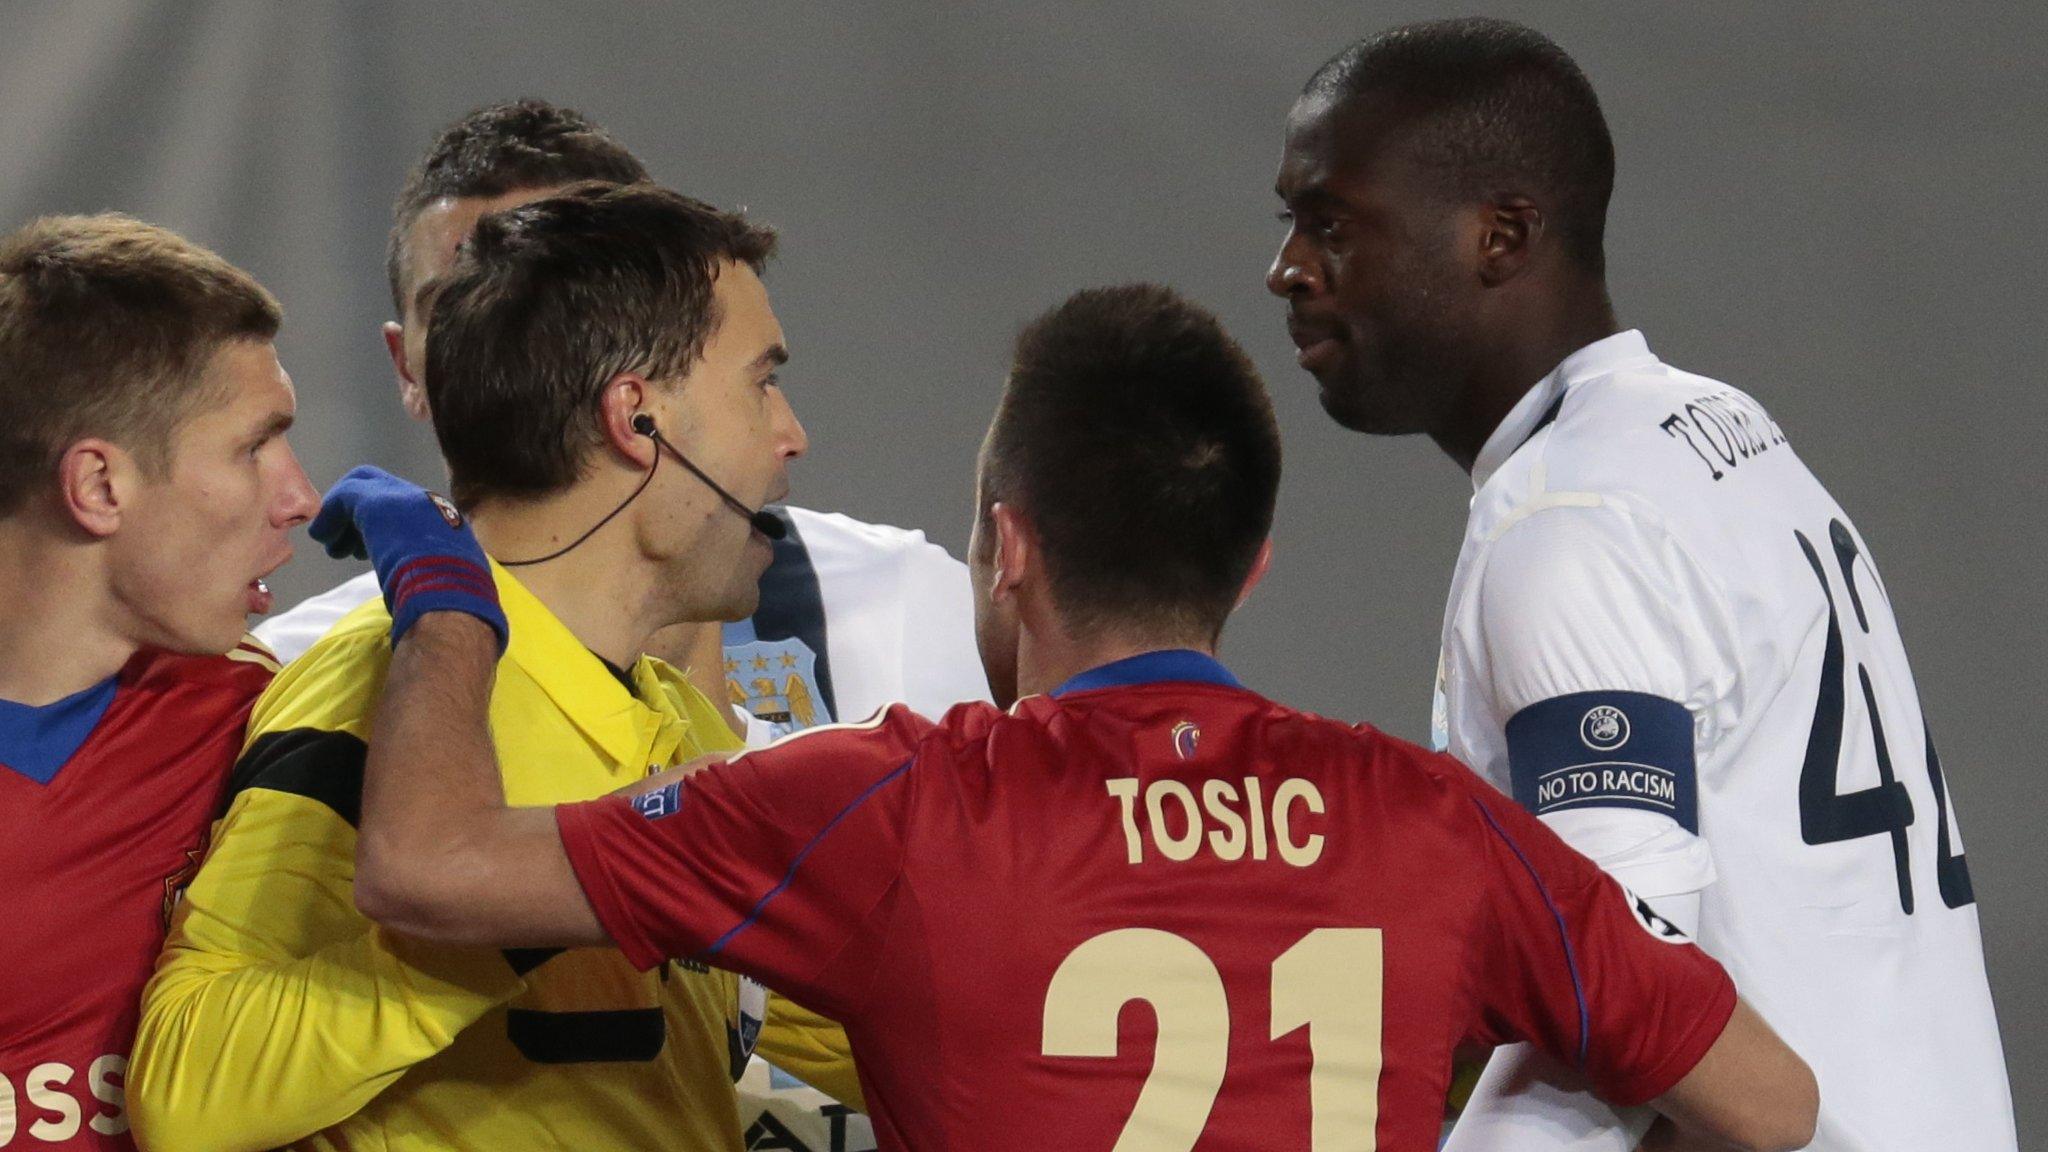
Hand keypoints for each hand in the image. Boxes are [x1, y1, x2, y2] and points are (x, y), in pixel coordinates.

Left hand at [311, 465, 508, 651]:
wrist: (450, 596)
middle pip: (378, 484)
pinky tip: (323, 538)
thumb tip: (416, 588)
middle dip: (354, 508)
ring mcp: (404, 498)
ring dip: (342, 519)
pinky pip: (343, 498)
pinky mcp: (378, 503)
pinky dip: (329, 518)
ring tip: (336, 550)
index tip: (366, 548)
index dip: (379, 521)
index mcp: (446, 519)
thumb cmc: (449, 601)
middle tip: (346, 543)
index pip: (403, 505)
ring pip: (360, 489)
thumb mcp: (444, 580)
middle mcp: (426, 501)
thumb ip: (431, 571)